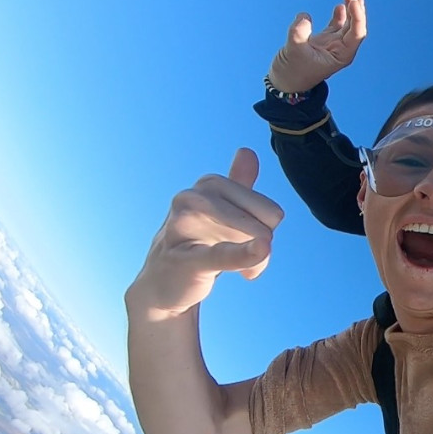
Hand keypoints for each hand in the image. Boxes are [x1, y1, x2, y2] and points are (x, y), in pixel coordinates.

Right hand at [133, 148, 284, 314]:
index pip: (270, 210)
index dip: (267, 232)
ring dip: (253, 262)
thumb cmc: (197, 243)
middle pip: (263, 223)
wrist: (162, 282)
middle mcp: (192, 198)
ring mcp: (183, 225)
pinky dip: (243, 253)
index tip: (251, 241)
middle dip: (263, 246)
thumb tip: (247, 151)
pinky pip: (220, 253)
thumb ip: (237, 183)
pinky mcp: (182, 258)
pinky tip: (262, 250)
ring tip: (242, 271)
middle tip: (245, 259)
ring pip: (248, 237)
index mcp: (209, 184)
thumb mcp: (220, 211)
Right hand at [267, 0, 366, 93]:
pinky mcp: (323, 41)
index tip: (353, 3)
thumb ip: (299, 33)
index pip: (356, 35)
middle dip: (356, 12)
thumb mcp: (293, 51)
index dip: (357, 18)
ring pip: (347, 26)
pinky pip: (335, 26)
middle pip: (354, 29)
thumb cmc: (292, 72)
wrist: (284, 81)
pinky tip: (340, 6)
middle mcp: (340, 50)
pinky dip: (339, 16)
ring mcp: (332, 45)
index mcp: (341, 56)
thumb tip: (305, 17)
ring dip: (350, 11)